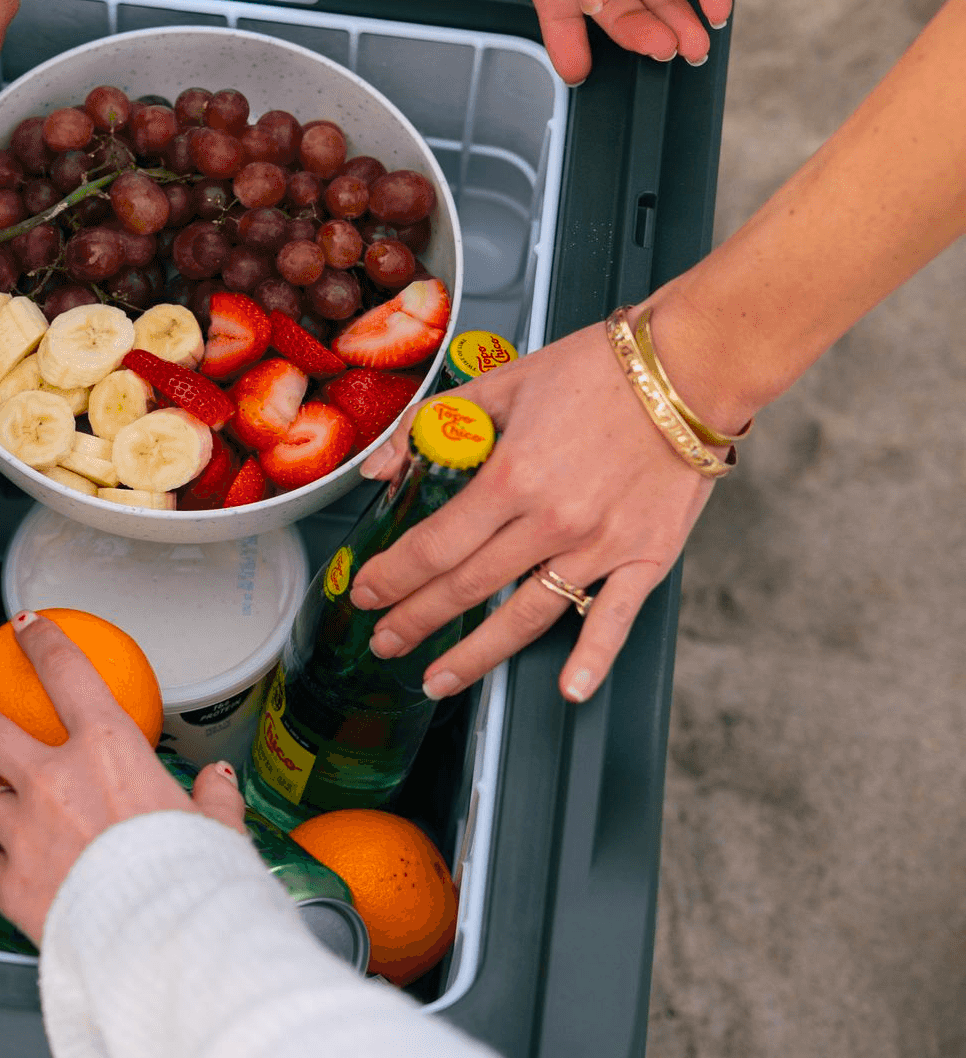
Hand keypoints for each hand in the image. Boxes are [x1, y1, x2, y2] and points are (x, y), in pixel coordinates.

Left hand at [0, 612, 246, 944]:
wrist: (165, 941)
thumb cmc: (194, 879)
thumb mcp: (217, 829)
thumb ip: (212, 801)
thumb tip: (218, 782)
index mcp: (109, 750)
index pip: (68, 673)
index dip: (42, 642)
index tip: (25, 627)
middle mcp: (55, 780)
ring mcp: (25, 831)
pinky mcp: (10, 883)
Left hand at [349, 329, 715, 703]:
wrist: (690, 368)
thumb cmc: (600, 371)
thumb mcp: (505, 382)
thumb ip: (437, 424)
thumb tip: (380, 466)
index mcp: (512, 476)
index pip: (433, 545)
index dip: (392, 576)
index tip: (367, 593)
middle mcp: (551, 520)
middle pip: (466, 587)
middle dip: (415, 620)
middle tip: (385, 640)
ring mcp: (599, 546)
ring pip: (525, 616)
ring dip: (475, 656)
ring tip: (438, 679)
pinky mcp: (646, 557)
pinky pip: (614, 619)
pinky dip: (593, 658)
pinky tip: (570, 689)